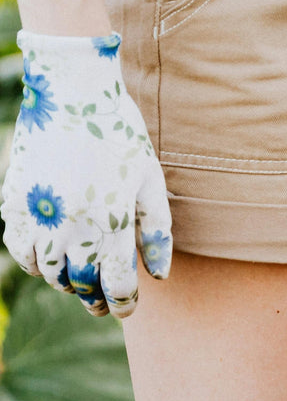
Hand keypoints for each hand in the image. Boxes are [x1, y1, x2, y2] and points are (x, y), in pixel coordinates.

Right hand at [1, 31, 172, 316]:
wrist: (70, 92)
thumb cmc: (120, 134)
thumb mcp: (150, 180)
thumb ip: (157, 231)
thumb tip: (159, 275)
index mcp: (111, 222)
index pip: (116, 283)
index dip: (123, 302)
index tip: (126, 308)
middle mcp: (71, 225)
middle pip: (80, 283)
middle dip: (94, 299)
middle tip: (103, 304)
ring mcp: (38, 215)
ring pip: (47, 272)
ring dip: (64, 283)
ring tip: (78, 283)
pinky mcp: (13, 202)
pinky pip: (19, 249)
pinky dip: (34, 262)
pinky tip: (49, 260)